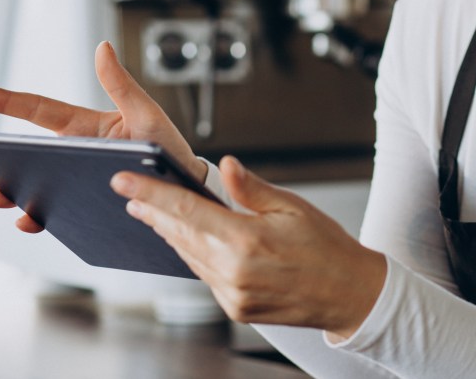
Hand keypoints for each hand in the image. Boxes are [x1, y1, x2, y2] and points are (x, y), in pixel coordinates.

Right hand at [0, 41, 205, 232]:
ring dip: (9, 189)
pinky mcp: (83, 205)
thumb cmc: (167, 146)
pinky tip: (27, 220)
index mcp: (85, 127)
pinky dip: (35, 217)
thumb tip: (102, 47)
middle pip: (26, 153)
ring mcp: (77, 179)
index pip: (40, 110)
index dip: (7, 101)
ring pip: (33, 182)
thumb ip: (122, 85)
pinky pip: (52, 211)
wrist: (184, 188)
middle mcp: (75, 152)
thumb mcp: (147, 113)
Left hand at [112, 156, 387, 337]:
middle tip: (131, 193)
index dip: (152, 193)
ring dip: (170, 233)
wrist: (350, 293)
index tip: (125, 181)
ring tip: (154, 213)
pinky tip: (189, 240)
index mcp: (247, 240)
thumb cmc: (328, 248)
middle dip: (153, 212)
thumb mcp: (293, 208)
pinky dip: (194, 254)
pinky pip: (205, 275)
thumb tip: (225, 167)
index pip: (186, 210)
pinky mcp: (235, 309)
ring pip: (189, 256)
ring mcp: (233, 294)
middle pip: (180, 234)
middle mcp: (234, 271)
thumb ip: (252, 189)